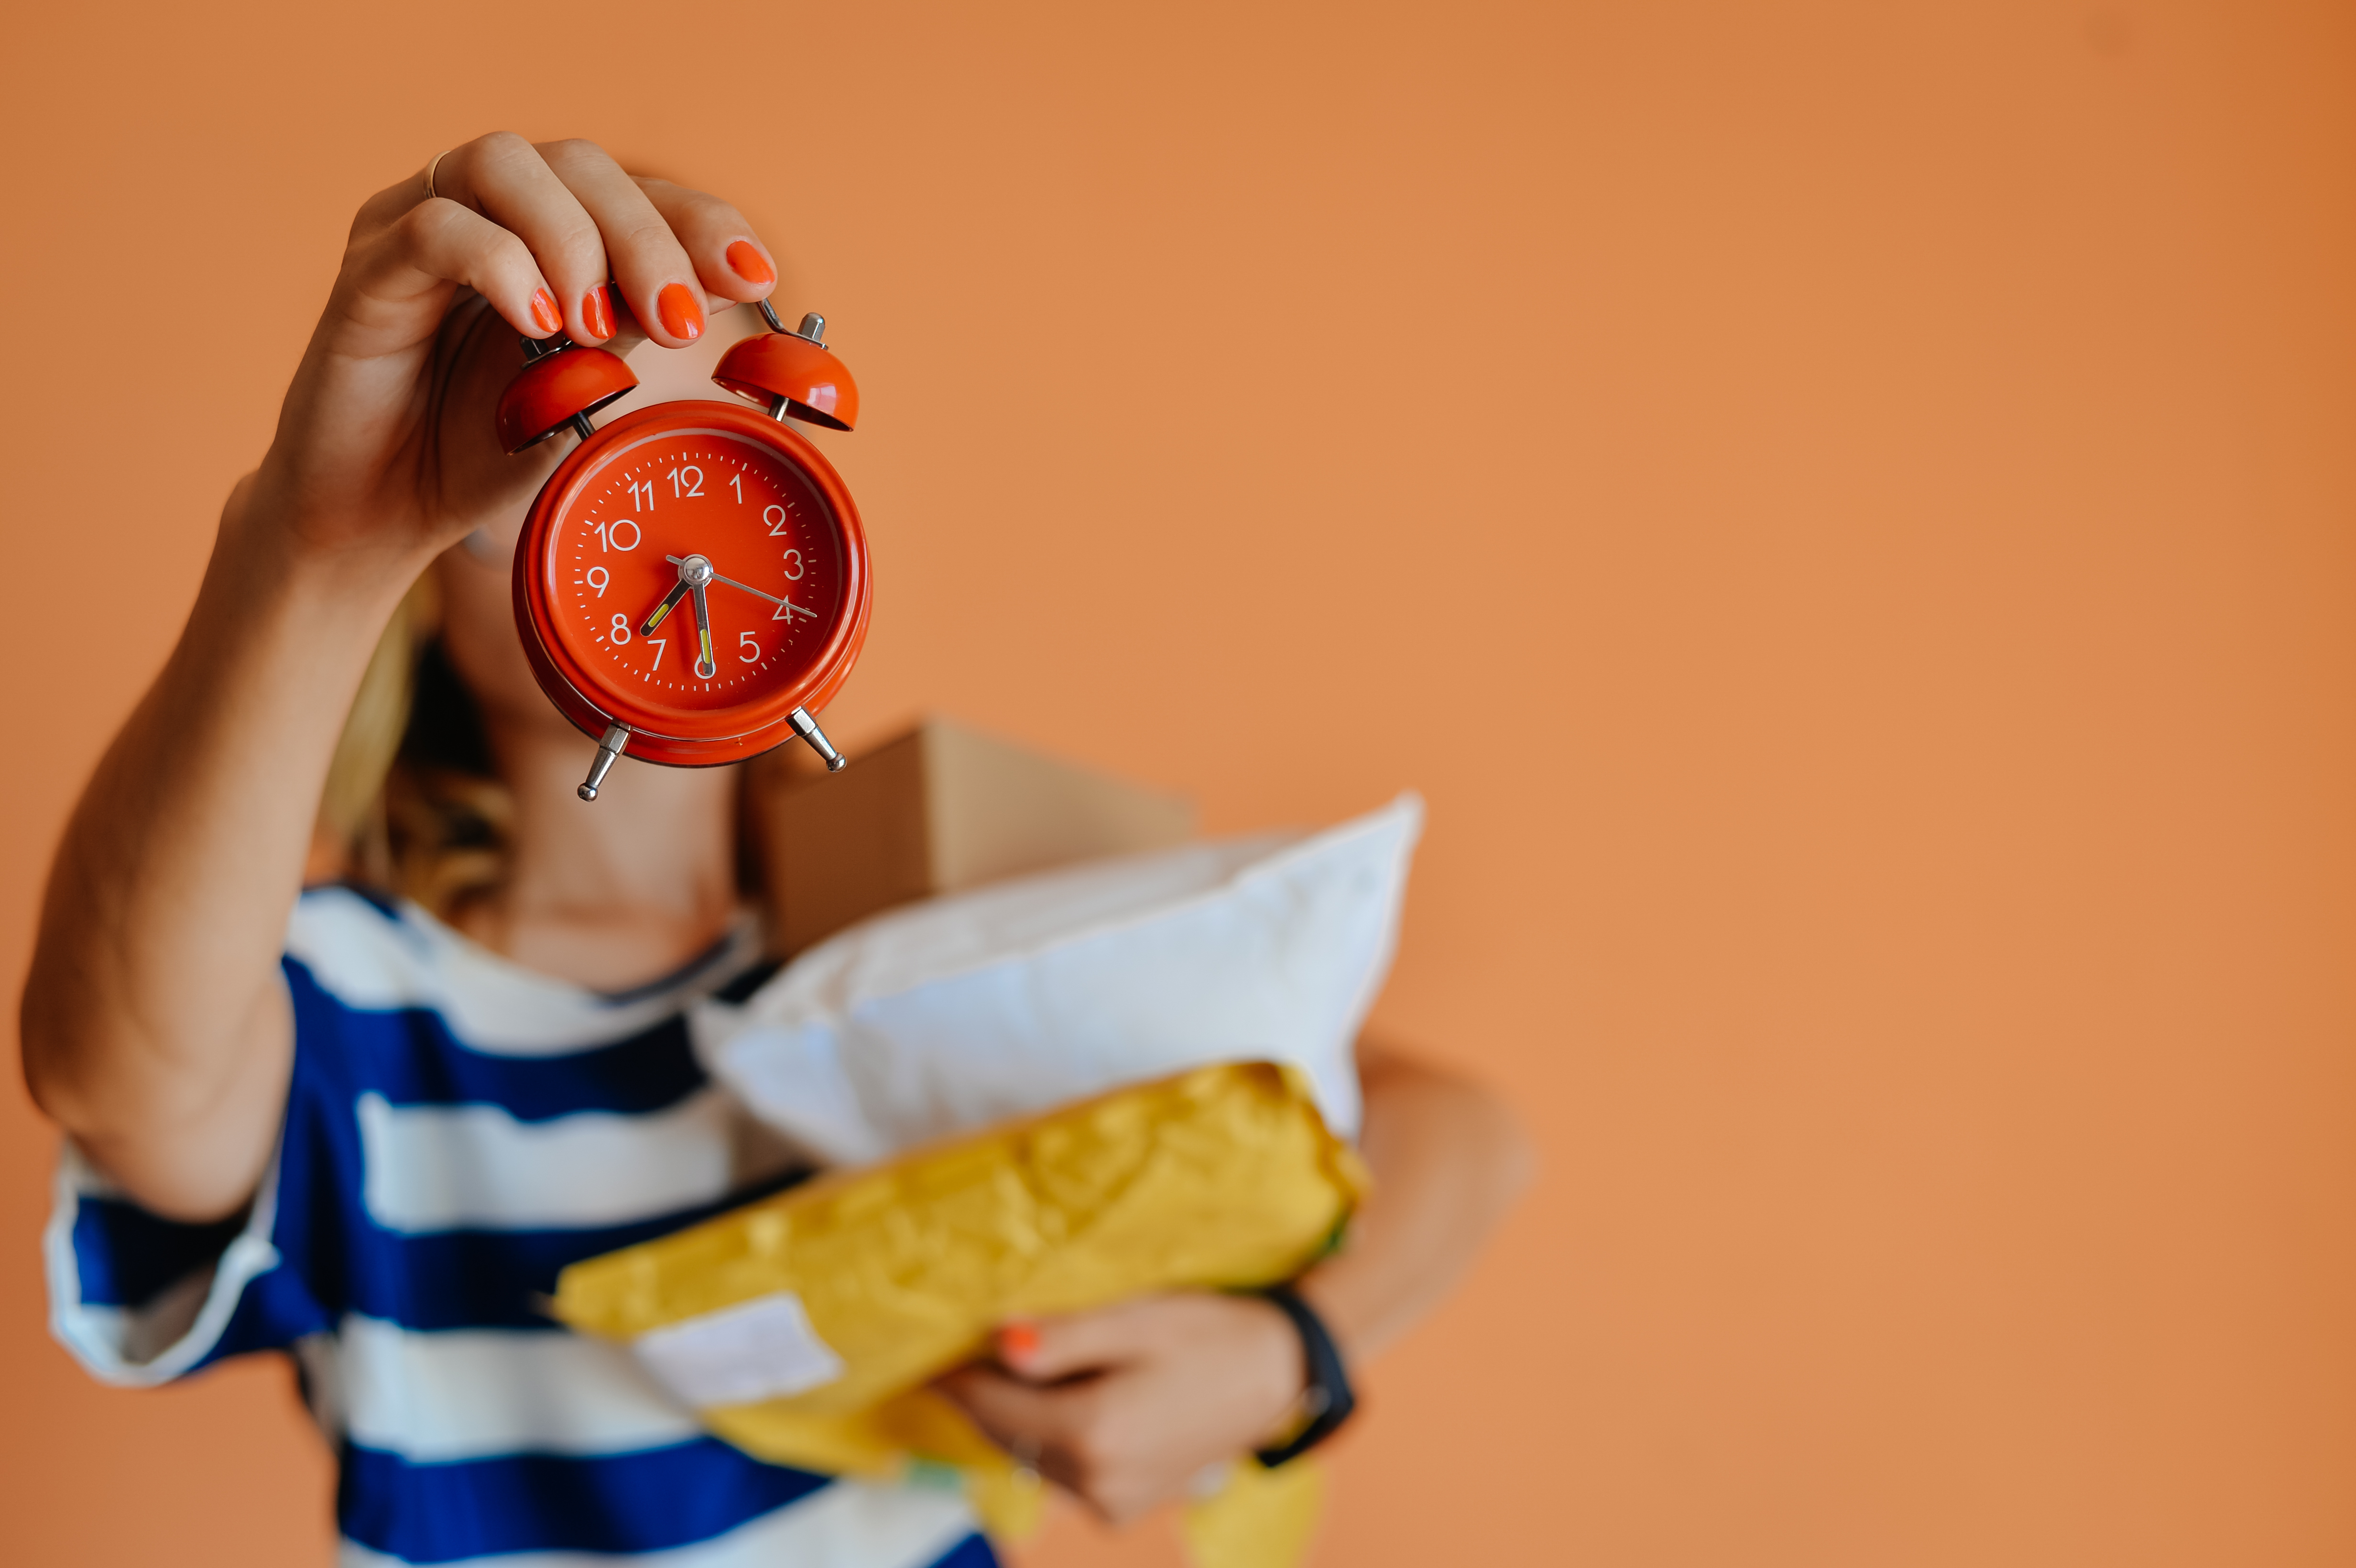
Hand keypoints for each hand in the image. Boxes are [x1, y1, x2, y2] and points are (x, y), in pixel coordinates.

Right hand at [249, 133, 781, 572]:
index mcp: (551, 234)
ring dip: (572, 239)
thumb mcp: (584, 396)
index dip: (699, 220)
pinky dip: (498, 263)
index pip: (636, 190)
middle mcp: (486, 211)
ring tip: (594, 328)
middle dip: (646, 235)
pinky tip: (535, 322)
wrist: (381, 516)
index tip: (755, 278)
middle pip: (578, 163)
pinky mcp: (367, 267)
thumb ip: (636, 337)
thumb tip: (718, 297)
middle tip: (678, 321)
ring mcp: (420, 227)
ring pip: (505, 164)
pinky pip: (434, 226)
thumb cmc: (482, 452)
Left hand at [935, 1294, 1305, 1525]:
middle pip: (1005, 1431)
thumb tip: (996, 1343)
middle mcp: (1096, 1482)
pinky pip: (1062, 1470)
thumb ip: (1062, 1338)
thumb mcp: (1135, 1320)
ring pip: (1030, 1453)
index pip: (991, 1403)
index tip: (929, 1349)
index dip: (955, 1373)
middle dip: (981, 1392)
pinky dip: (1049, 1435)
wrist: (1279, 1373)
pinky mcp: (1124, 1506)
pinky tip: (1062, 1396)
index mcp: (1093, 1433)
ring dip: (1015, 1413)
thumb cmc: (1209, 1333)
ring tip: (1013, 1364)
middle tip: (961, 1350)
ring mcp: (1111, 1503)